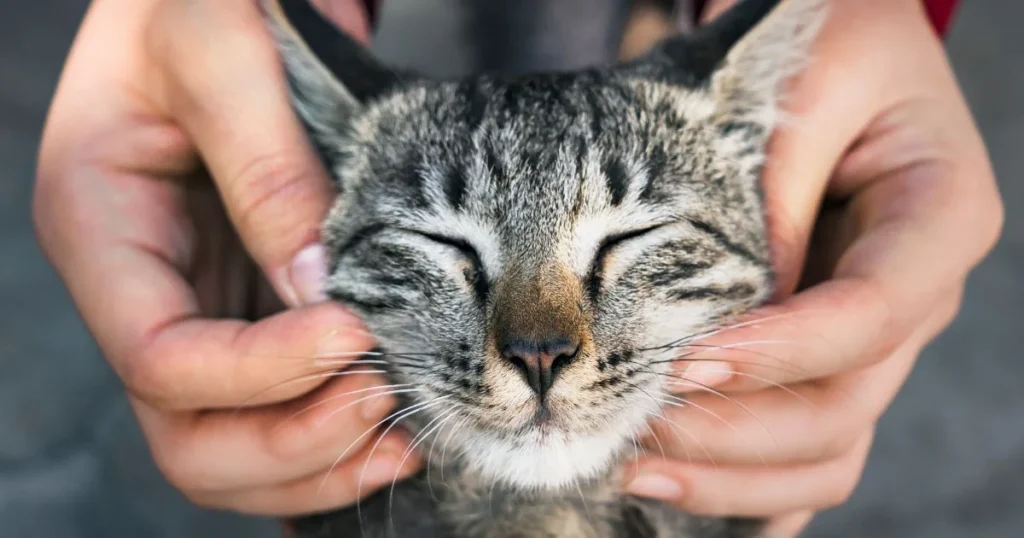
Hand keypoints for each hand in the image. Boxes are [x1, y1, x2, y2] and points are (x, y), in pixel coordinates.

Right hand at [33, 0, 418, 516]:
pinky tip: (397, 426)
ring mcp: (197, 309)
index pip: (160, 357)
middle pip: (186, 435)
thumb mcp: (219, 49)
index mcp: (100, 230)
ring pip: (229, 445)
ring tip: (404, 432)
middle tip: (387, 400)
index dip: (259, 372)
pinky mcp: (249, 311)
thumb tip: (321, 289)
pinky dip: (333, 439)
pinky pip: (276, 411)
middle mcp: (141, 290)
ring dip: (315, 460)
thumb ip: (264, 166)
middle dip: (289, 440)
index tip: (357, 334)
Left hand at [623, 0, 1002, 534]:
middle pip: (843, 404)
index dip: (781, 353)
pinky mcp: (828, 353)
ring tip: (633, 468)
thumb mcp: (806, 83)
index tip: (686, 361)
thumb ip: (772, 192)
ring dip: (732, 474)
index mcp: (938, 221)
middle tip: (631, 425)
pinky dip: (752, 485)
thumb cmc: (827, 43)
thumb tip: (725, 315)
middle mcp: (913, 294)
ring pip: (827, 447)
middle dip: (735, 430)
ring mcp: (873, 336)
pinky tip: (685, 496)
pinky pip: (808, 448)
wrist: (836, 40)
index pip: (869, 316)